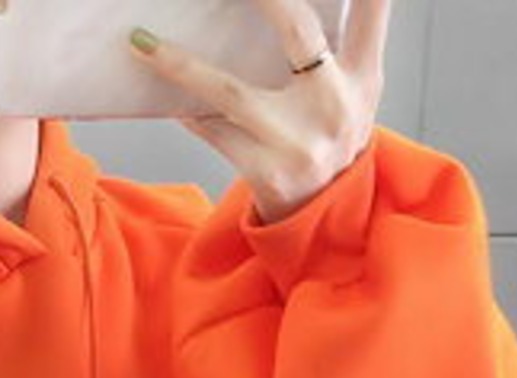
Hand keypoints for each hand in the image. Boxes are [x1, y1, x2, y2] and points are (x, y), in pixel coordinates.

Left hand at [128, 0, 390, 223]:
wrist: (322, 217)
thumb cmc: (327, 139)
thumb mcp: (352, 92)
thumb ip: (333, 45)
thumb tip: (274, 6)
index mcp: (363, 76)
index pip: (372, 8)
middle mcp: (334, 104)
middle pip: (298, 30)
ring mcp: (297, 142)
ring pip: (231, 92)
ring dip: (181, 65)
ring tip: (144, 43)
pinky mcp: (265, 171)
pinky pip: (212, 131)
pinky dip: (186, 109)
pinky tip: (161, 92)